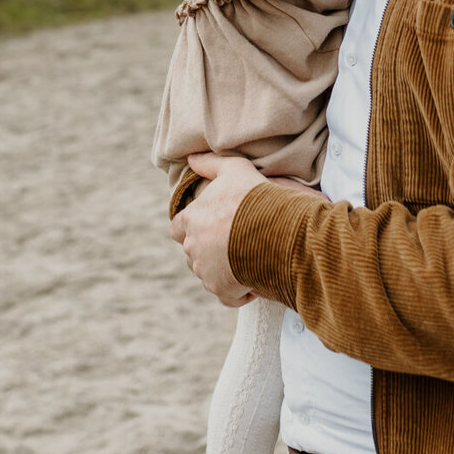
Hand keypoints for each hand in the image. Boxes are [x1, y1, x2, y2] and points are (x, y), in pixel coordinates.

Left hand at [171, 154, 266, 305]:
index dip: (192, 228)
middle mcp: (192, 248)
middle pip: (194, 253)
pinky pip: (226, 295)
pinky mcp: (222, 289)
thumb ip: (210, 163)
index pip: (177, 229)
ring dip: (224, 269)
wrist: (276, 229)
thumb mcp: (234, 169)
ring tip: (249, 259)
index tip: (210, 227)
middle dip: (209, 250)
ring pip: (209, 274)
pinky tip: (254, 280)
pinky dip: (238, 291)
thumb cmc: (254, 197)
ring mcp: (205, 271)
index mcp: (190, 220)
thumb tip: (191, 158)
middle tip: (234, 243)